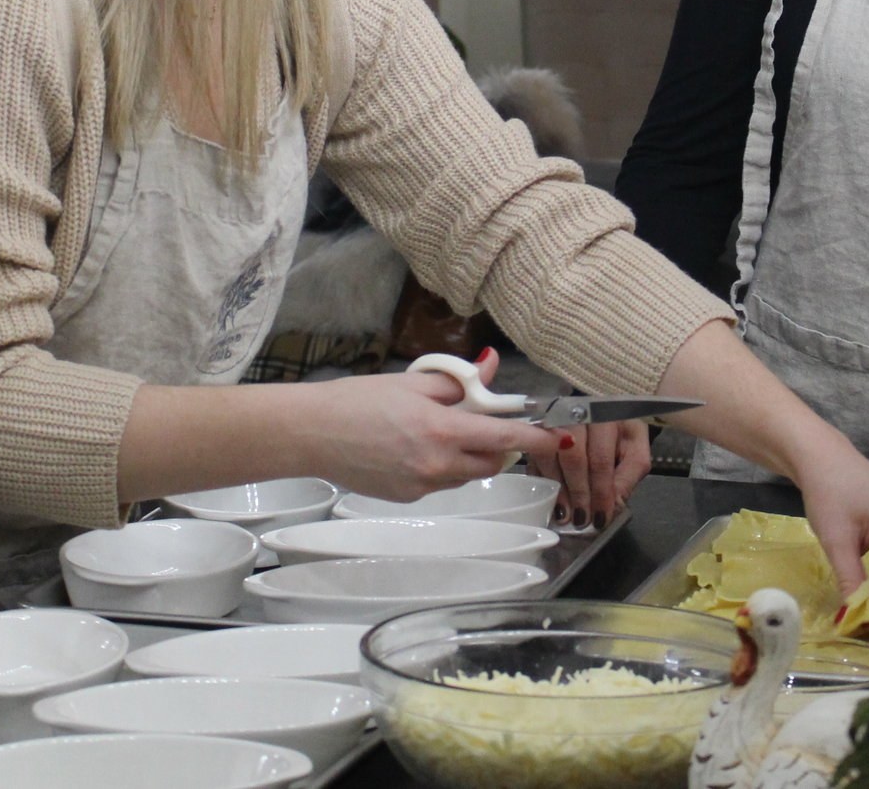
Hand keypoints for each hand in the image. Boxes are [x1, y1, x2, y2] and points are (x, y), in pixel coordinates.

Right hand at [292, 349, 558, 501]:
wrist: (313, 433)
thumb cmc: (357, 401)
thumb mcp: (413, 383)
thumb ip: (458, 382)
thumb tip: (490, 369)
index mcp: (441, 431)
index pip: (504, 439)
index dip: (534, 438)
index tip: (555, 436)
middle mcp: (436, 465)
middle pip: (491, 463)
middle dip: (498, 447)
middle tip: (485, 424)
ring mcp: (421, 486)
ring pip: (465, 475)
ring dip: (468, 457)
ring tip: (439, 431)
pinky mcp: (407, 498)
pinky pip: (440, 483)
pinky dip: (442, 467)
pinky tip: (414, 448)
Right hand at [526, 419, 651, 527]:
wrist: (599, 406)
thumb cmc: (618, 428)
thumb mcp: (634, 447)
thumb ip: (629, 474)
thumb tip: (615, 504)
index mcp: (606, 417)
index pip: (601, 459)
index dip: (600, 491)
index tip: (601, 517)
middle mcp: (577, 413)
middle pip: (573, 459)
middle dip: (579, 493)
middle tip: (582, 519)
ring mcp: (554, 418)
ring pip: (550, 457)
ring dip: (558, 490)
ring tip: (565, 515)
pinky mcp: (537, 428)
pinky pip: (535, 456)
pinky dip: (541, 481)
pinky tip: (548, 498)